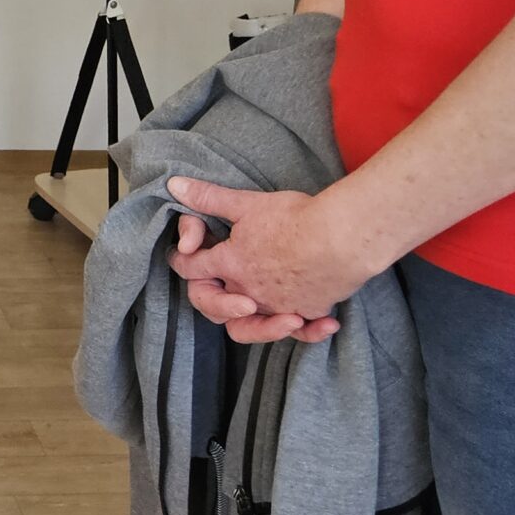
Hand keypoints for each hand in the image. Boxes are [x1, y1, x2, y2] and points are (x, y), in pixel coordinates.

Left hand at [165, 180, 367, 345]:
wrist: (340, 237)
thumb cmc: (293, 218)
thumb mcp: (247, 204)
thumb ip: (209, 198)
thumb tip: (174, 185)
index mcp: (230, 264)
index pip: (193, 268)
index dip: (183, 260)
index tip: (186, 257)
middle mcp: (250, 291)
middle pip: (217, 308)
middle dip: (214, 300)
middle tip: (223, 288)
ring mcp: (280, 305)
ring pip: (259, 326)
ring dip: (261, 324)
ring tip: (273, 315)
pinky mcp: (310, 310)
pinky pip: (304, 329)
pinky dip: (310, 329)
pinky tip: (322, 324)